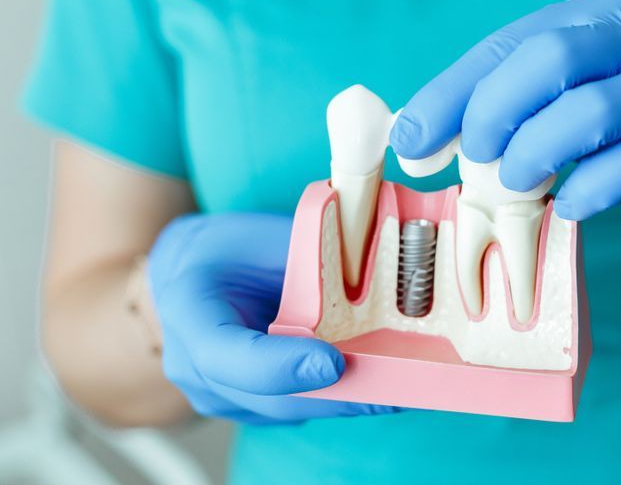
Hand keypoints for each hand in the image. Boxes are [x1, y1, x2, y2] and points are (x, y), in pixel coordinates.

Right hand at [148, 213, 397, 423]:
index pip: (226, 354)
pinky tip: (380, 384)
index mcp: (189, 308)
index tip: (333, 364)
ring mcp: (216, 394)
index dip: (280, 366)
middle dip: (337, 396)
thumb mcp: (263, 236)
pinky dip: (336, 398)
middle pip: (267, 398)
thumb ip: (308, 256)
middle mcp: (192, 365)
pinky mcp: (245, 407)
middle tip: (396, 389)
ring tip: (402, 386)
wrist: (191, 273)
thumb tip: (376, 258)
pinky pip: (295, 409)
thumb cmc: (229, 250)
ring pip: (287, 411)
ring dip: (344, 401)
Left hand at [390, 0, 620, 249]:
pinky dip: (587, 189)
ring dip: (537, 152)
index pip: (506, 44)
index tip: (411, 141)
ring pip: (589, 110)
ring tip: (518, 183)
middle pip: (549, 57)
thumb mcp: (574, 92)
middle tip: (478, 156)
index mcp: (591, 15)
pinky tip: (571, 205)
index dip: (451, 94)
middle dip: (496, 111)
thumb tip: (419, 139)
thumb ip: (509, 105)